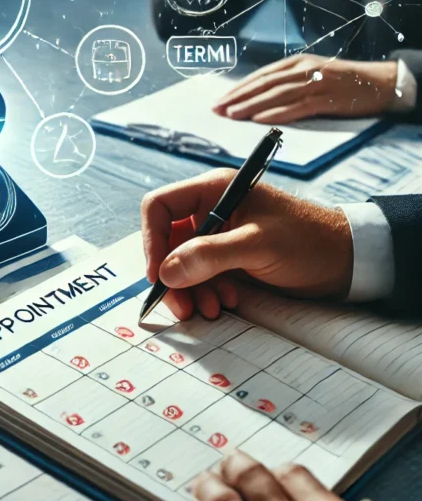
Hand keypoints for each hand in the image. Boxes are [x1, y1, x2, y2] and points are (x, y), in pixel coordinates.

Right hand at [140, 169, 352, 319]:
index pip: (160, 207)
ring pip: (183, 263)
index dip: (153, 240)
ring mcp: (220, 235)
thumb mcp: (258, 245)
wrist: (348, 261)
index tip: (158, 274)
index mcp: (214, 191)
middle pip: (168, 241)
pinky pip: (202, 276)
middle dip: (173, 275)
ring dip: (191, 289)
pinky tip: (226, 303)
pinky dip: (206, 292)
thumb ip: (210, 255)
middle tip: (181, 306)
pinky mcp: (229, 258)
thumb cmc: (308, 241)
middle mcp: (211, 210)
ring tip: (211, 309)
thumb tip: (165, 271)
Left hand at [213, 55, 398, 123]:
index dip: (238, 88)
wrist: (378, 83)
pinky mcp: (325, 99)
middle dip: (237, 97)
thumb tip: (257, 97)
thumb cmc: (341, 82)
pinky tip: (260, 119)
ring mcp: (314, 83)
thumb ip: (287, 82)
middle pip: (263, 84)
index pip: (260, 76)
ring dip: (251, 105)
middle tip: (217, 109)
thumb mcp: (311, 75)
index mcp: (296, 63)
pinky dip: (276, 113)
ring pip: (275, 95)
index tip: (219, 100)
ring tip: (232, 115)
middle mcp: (302, 70)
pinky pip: (296, 107)